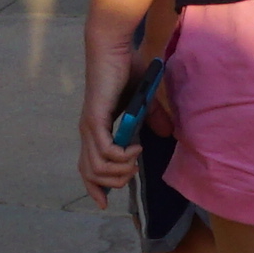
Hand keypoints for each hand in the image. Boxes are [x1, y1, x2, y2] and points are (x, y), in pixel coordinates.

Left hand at [73, 61, 139, 204]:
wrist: (114, 48)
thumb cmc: (127, 69)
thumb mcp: (144, 101)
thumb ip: (153, 118)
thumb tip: (166, 134)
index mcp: (95, 130)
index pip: (87, 167)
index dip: (93, 188)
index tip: (104, 204)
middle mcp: (88, 132)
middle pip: (90, 174)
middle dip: (113, 182)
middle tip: (133, 172)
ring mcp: (89, 126)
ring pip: (97, 168)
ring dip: (120, 170)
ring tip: (135, 159)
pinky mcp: (95, 119)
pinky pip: (105, 152)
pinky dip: (122, 156)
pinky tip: (136, 147)